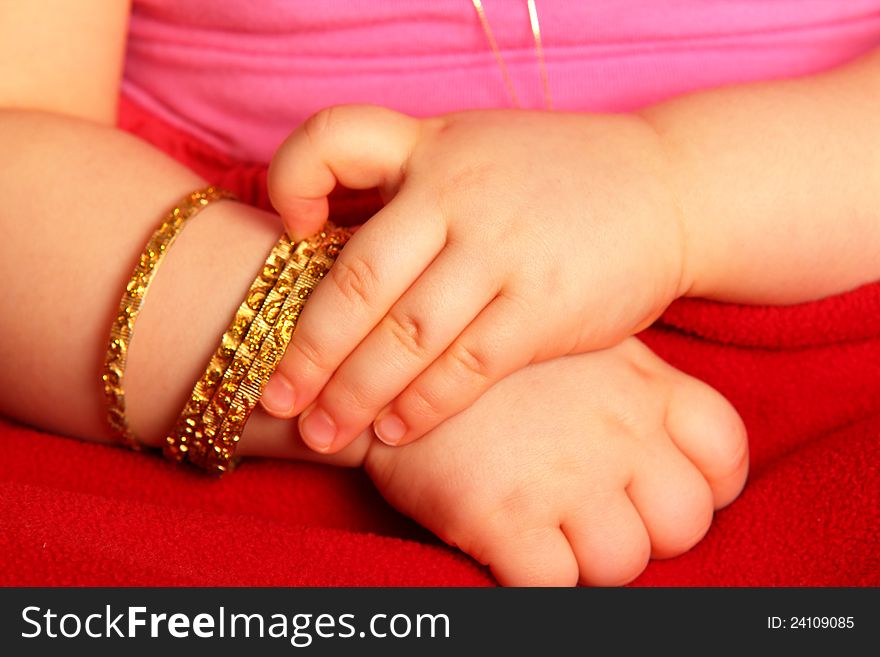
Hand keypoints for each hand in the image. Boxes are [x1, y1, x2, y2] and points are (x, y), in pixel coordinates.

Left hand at [262, 105, 689, 451]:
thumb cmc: (558, 178)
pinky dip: (424, 404)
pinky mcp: (546, 305)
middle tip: (275, 398)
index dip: (292, 183)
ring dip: (356, 393)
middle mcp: (459, 193)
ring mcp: (504, 249)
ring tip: (326, 433)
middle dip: (308, 348)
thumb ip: (411, 183)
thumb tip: (327, 238)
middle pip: (359, 278)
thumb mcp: (478, 150)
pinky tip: (396, 432)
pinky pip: (467, 365)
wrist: (668, 188)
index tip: (287, 233)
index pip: (336, 141)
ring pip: (406, 334)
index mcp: (433, 147)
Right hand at [364, 338, 747, 585]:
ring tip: (546, 525)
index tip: (660, 488)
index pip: (724, 453)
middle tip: (594, 511)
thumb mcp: (576, 342)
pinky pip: (554, 584)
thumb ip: (630, 385)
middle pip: (683, 520)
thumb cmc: (489, 354)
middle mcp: (616, 431)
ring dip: (588, 558)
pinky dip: (537, 576)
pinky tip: (510, 541)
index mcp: (641, 384)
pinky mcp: (505, 518)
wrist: (388, 356)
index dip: (706, 484)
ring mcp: (564, 477)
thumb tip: (666, 433)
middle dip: (646, 530)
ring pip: (623, 562)